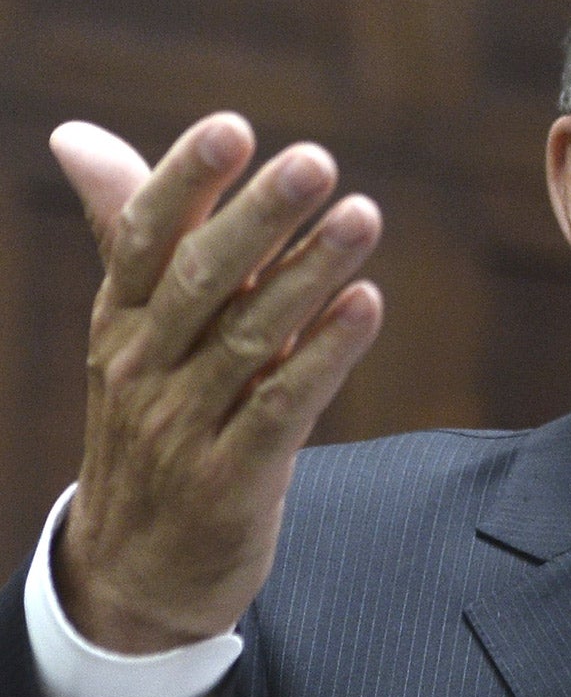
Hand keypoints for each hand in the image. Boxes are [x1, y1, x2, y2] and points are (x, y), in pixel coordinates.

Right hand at [49, 113, 382, 653]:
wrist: (134, 569)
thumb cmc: (150, 423)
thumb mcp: (130, 331)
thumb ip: (129, 233)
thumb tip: (79, 135)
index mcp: (118, 321)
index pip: (144, 239)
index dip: (185, 181)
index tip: (232, 127)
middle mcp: (142, 366)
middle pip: (202, 279)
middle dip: (260, 217)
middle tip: (316, 161)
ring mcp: (184, 424)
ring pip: (250, 338)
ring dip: (312, 274)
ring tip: (364, 218)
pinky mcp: (233, 477)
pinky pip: (283, 407)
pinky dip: (326, 355)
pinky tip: (367, 306)